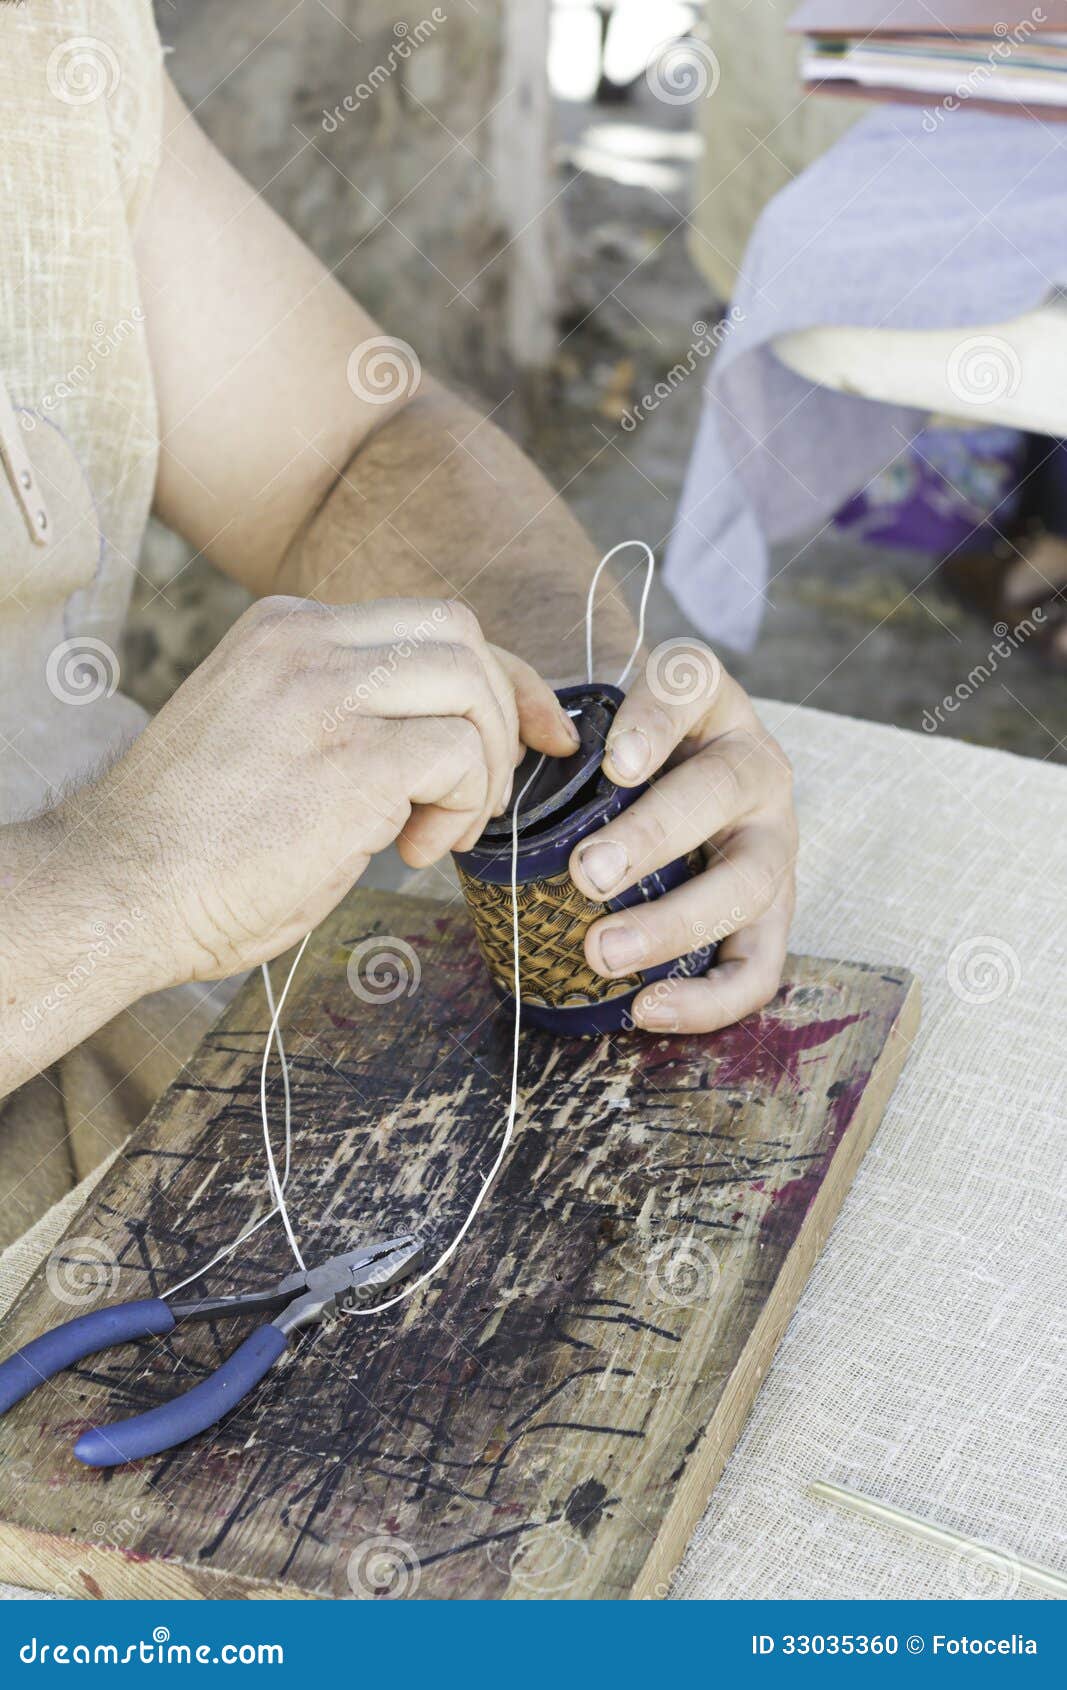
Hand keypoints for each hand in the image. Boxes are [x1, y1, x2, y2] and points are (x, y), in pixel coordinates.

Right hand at [87, 596, 577, 984]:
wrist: (117, 889)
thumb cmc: (191, 841)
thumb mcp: (268, 737)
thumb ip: (343, 714)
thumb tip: (444, 742)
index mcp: (286, 631)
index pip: (428, 623)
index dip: (501, 677)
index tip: (538, 733)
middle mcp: (307, 643)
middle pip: (462, 637)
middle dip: (505, 714)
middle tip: (481, 797)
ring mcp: (327, 695)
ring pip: (471, 687)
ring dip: (483, 768)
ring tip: (438, 830)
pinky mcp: (353, 760)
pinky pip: (460, 756)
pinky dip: (462, 807)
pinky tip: (412, 850)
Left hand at [569, 642, 796, 1032]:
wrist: (679, 791)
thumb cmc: (615, 759)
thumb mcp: (593, 721)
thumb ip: (548, 724)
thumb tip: (506, 758)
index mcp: (707, 702)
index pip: (690, 685)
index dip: (656, 721)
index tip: (613, 762)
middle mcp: (754, 764)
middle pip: (723, 789)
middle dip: (654, 835)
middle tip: (586, 873)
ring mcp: (773, 840)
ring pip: (747, 882)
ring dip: (674, 922)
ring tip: (603, 952)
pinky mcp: (774, 912)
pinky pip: (759, 965)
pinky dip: (709, 997)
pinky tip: (649, 1009)